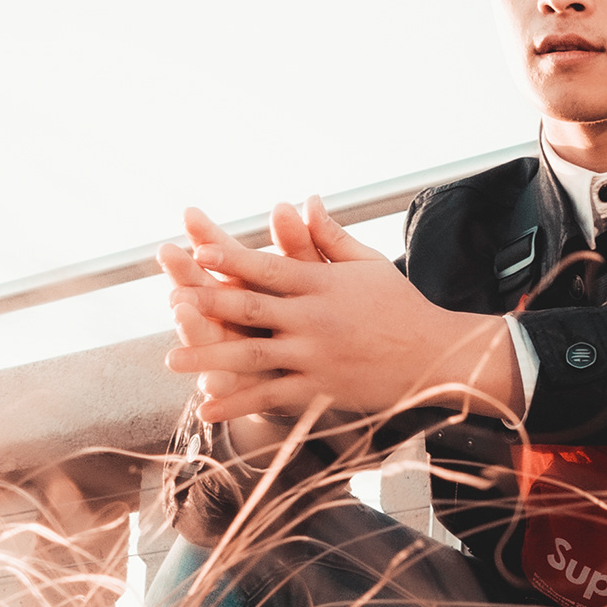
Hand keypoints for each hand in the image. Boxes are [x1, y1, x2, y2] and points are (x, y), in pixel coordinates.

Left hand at [161, 197, 523, 426]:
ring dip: (208, 356)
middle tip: (169, 303)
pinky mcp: (320, 389)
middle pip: (251, 309)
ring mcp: (316, 356)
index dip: (231, 259)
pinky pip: (270, 396)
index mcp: (322, 284)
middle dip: (207, 304)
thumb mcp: (367, 264)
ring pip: (252, 355)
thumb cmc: (402, 307)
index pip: (268, 267)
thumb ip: (329, 236)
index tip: (197, 251)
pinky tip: (207, 407)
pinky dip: (237, 402)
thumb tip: (304, 199)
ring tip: (171, 360)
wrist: (437, 357)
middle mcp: (314, 318)